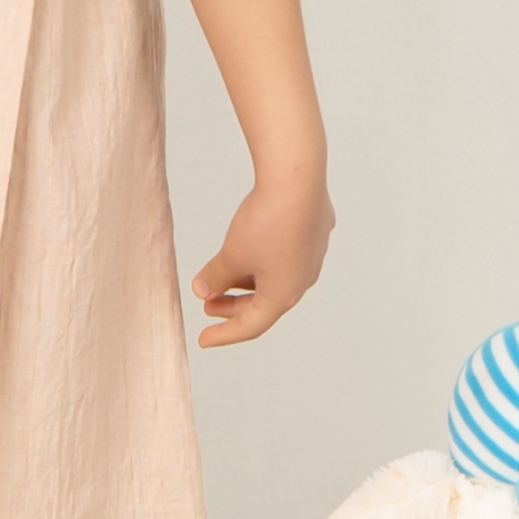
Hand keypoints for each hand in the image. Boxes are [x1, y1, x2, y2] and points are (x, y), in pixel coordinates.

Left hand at [191, 167, 332, 346]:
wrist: (298, 179)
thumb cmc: (266, 222)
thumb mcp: (232, 255)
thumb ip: (215, 277)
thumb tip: (203, 290)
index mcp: (283, 294)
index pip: (251, 325)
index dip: (225, 334)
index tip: (204, 339)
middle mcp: (303, 279)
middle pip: (265, 302)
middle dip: (234, 305)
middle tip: (208, 304)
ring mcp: (312, 254)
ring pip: (275, 276)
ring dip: (247, 280)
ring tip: (221, 274)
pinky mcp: (315, 229)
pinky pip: (285, 253)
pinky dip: (262, 257)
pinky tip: (250, 244)